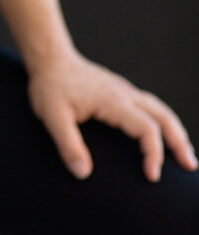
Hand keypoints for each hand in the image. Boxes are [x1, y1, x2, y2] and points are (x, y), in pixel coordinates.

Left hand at [26, 49, 197, 181]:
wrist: (49, 58)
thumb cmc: (50, 86)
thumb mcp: (52, 116)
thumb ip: (67, 144)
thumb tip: (83, 172)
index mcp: (113, 100)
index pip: (146, 128)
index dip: (154, 153)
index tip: (152, 176)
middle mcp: (124, 94)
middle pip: (163, 116)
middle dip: (179, 142)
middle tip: (190, 166)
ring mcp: (124, 91)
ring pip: (160, 110)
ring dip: (175, 132)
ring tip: (185, 155)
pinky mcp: (119, 91)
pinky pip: (150, 106)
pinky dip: (163, 122)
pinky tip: (162, 135)